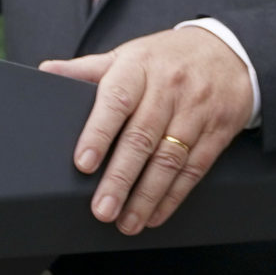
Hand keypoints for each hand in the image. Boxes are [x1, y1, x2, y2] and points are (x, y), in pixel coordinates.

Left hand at [41, 28, 254, 235]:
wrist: (229, 53)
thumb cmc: (168, 59)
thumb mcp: (129, 55)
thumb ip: (88, 69)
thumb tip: (47, 72)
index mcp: (140, 67)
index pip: (117, 100)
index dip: (99, 132)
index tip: (84, 163)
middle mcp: (169, 88)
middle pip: (142, 137)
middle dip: (121, 178)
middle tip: (102, 209)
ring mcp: (196, 111)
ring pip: (169, 159)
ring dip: (146, 196)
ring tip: (127, 221)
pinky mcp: (217, 131)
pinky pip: (194, 168)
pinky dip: (174, 196)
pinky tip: (155, 213)